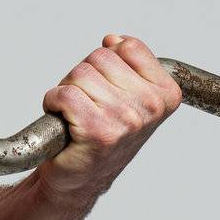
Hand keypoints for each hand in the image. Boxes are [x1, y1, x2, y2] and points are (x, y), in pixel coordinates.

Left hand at [36, 34, 181, 202]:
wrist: (81, 178)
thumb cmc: (102, 134)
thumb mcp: (128, 94)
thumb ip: (127, 62)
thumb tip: (114, 40)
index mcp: (166, 94)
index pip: (128, 47)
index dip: (107, 63)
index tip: (108, 88)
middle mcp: (150, 107)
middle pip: (100, 57)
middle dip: (84, 77)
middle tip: (88, 105)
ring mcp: (126, 119)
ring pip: (79, 74)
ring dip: (68, 91)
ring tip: (77, 115)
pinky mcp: (97, 131)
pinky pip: (64, 94)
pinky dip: (53, 103)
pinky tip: (63, 121)